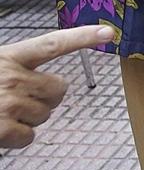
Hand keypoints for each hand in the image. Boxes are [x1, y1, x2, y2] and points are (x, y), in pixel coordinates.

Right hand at [0, 24, 115, 148]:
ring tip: (1, 113)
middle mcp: (12, 76)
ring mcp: (9, 103)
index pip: (53, 44)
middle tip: (19, 99)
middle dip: (46, 97)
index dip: (82, 37)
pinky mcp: (4, 128)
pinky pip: (29, 137)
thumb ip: (14, 68)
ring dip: (28, 118)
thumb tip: (44, 84)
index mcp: (8, 56)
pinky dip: (16, 138)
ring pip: (45, 115)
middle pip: (59, 90)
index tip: (108, 31)